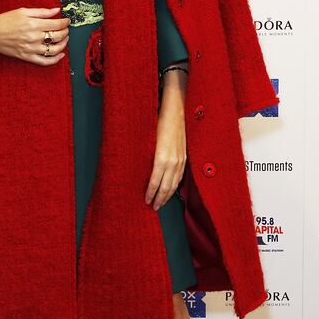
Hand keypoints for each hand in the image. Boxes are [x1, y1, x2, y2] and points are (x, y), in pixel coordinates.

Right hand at [0, 5, 68, 63]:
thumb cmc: (4, 20)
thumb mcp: (23, 11)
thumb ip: (42, 12)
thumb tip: (57, 10)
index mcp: (34, 24)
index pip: (57, 24)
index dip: (65, 22)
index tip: (67, 21)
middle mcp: (34, 37)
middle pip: (58, 36)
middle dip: (65, 32)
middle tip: (66, 29)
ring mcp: (31, 49)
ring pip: (54, 49)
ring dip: (63, 44)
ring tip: (64, 39)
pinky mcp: (27, 57)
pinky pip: (44, 61)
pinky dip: (55, 60)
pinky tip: (61, 55)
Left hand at [145, 81, 186, 209]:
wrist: (175, 111)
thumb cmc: (157, 122)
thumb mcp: (147, 140)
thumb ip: (144, 156)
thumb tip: (134, 170)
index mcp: (161, 158)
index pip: (155, 182)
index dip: (150, 194)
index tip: (145, 201)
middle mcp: (173, 162)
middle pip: (166, 187)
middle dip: (159, 199)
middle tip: (153, 207)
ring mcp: (180, 160)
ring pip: (174, 184)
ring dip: (167, 195)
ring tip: (161, 203)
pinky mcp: (184, 158)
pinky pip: (180, 177)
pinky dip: (175, 186)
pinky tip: (171, 190)